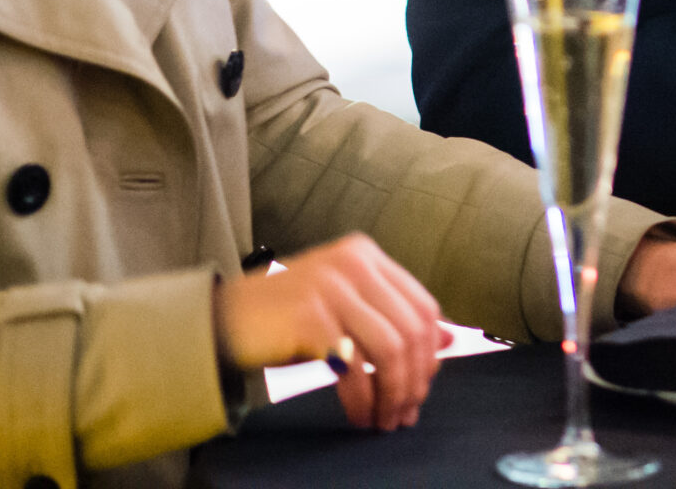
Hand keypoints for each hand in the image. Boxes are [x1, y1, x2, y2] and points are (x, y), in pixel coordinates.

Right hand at [212, 233, 445, 431]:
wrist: (224, 320)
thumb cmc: (288, 319)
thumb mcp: (347, 309)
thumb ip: (393, 318)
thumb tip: (451, 339)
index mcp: (367, 255)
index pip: (423, 305)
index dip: (430, 353)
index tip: (423, 388)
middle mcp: (353, 263)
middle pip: (411, 329)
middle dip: (414, 380)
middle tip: (405, 413)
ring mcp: (331, 286)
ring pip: (390, 349)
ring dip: (392, 394)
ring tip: (384, 420)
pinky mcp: (310, 315)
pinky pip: (354, 367)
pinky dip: (362, 398)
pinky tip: (359, 415)